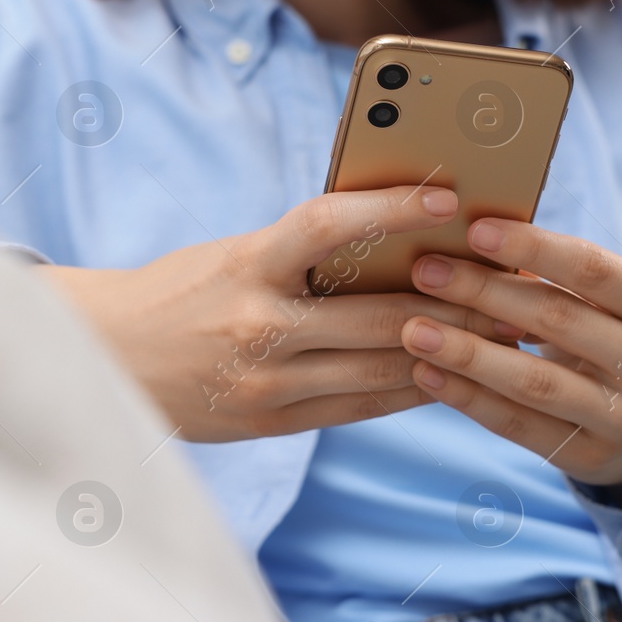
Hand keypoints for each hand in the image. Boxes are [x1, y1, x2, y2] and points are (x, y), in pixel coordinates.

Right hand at [40, 187, 516, 442]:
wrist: (107, 362)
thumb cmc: (180, 292)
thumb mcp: (232, 254)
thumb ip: (303, 251)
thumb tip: (394, 233)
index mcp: (246, 266)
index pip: (329, 226)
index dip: (393, 209)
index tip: (450, 198)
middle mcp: (257, 328)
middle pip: (377, 315)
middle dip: (456, 302)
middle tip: (515, 286)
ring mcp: (267, 384)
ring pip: (380, 369)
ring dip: (449, 351)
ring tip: (503, 335)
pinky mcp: (272, 424)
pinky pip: (361, 407)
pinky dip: (409, 389)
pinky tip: (450, 373)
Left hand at [400, 219, 621, 486]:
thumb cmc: (604, 337)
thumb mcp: (603, 303)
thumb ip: (556, 275)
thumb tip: (467, 236)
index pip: (592, 269)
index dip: (533, 246)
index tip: (473, 228)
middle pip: (558, 320)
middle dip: (484, 293)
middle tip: (425, 272)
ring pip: (535, 381)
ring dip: (467, 352)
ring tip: (414, 329)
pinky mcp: (588, 456)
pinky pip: (517, 425)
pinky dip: (467, 397)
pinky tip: (426, 372)